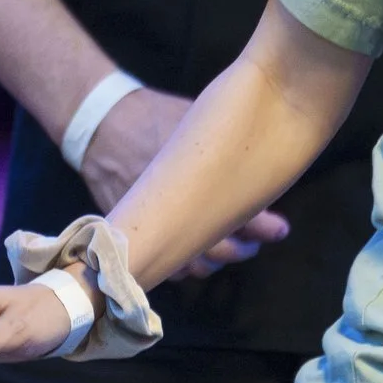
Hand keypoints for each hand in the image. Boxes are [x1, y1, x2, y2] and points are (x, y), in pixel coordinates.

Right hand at [83, 81, 290, 275]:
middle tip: (255, 244)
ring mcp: (151, 221)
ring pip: (190, 262)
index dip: (264, 227)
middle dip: (243, 249)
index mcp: (197, 175)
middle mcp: (176, 203)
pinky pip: (159, 262)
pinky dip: (179, 266)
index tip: (280, 229)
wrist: (102, 123)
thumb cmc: (155, 115)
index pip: (240, 213)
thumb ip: (226, 146)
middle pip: (218, 247)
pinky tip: (194, 257)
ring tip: (228, 251)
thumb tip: (262, 166)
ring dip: (214, 262)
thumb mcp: (196, 119)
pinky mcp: (131, 230)